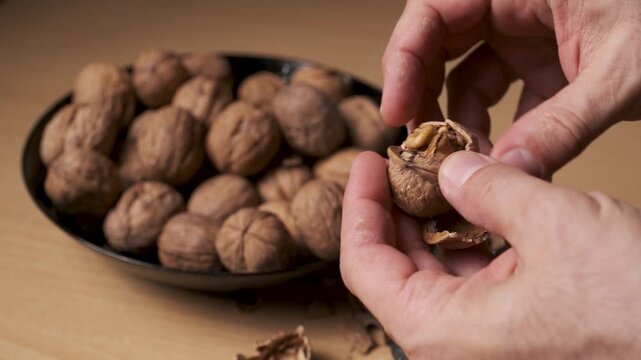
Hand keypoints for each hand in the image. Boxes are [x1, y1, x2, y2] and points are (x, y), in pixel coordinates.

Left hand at [340, 151, 640, 358]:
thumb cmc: (633, 307)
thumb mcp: (555, 225)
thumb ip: (491, 188)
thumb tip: (452, 169)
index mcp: (440, 330)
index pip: (364, 265)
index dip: (359, 206)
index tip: (366, 162)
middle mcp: (452, 344)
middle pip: (394, 266)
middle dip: (396, 207)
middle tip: (402, 159)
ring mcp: (482, 341)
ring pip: (434, 271)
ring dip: (433, 219)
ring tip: (436, 171)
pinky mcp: (514, 330)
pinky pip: (472, 279)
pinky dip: (468, 238)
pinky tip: (475, 201)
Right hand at [381, 0, 640, 176]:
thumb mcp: (624, 72)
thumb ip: (563, 124)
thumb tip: (509, 171)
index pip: (434, 9)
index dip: (403, 58)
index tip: (395, 111)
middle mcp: (512, 1)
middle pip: (438, 42)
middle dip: (423, 94)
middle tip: (420, 144)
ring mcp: (524, 32)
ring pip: (463, 73)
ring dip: (459, 120)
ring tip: (463, 162)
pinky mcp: (538, 60)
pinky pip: (498, 93)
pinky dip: (494, 127)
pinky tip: (499, 158)